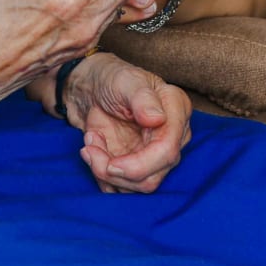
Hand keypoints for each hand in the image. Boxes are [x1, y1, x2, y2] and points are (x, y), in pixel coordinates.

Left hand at [65, 54, 191, 192]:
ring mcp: (153, 155)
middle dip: (115, 172)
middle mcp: (170, 138)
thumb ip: (142, 98)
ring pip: (135, 187)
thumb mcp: (125, 80)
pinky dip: (99, 175)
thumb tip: (157, 120)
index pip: (167, 152)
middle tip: (90, 149)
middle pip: (152, 177)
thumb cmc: (112, 78)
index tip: (110, 164)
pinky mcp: (134, 166)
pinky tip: (91, 148)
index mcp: (176, 113)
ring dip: (104, 172)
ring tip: (90, 143)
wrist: (91, 87)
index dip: (139, 165)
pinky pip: (119, 186)